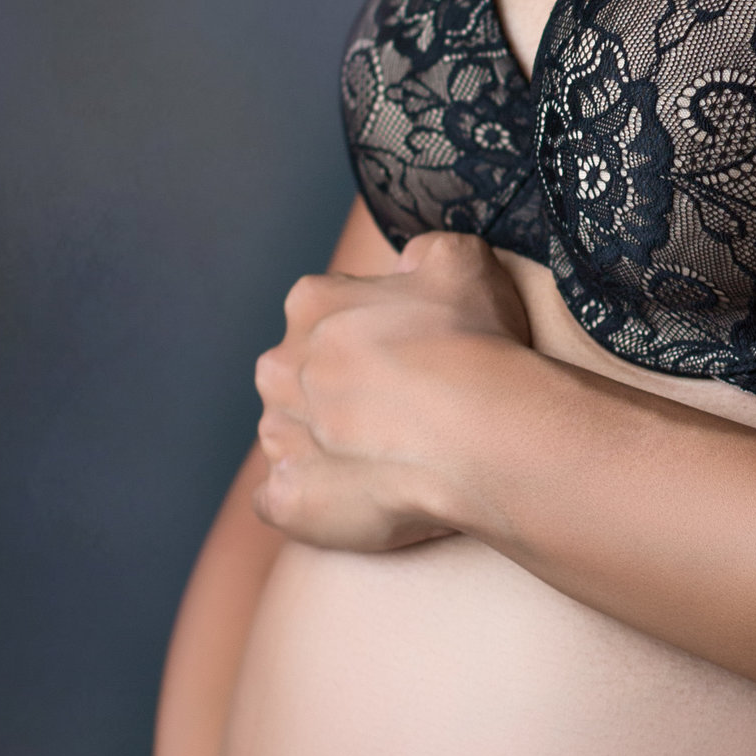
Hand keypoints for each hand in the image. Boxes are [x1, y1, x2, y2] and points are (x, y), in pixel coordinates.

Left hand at [253, 232, 531, 551]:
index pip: (327, 311)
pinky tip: (356, 497)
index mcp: (312, 305)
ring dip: (327, 446)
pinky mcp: (286, 498)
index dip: (370, 335)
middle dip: (339, 389)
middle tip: (398, 409)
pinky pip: (283, 499)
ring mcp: (278, 437)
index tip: (407, 354)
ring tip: (388, 458)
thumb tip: (408, 269)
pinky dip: (311, 500)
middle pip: (301, 375)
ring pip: (292, 436)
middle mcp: (280, 367)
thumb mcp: (459, 262)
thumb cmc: (471, 343)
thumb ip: (422, 255)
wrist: (476, 432)